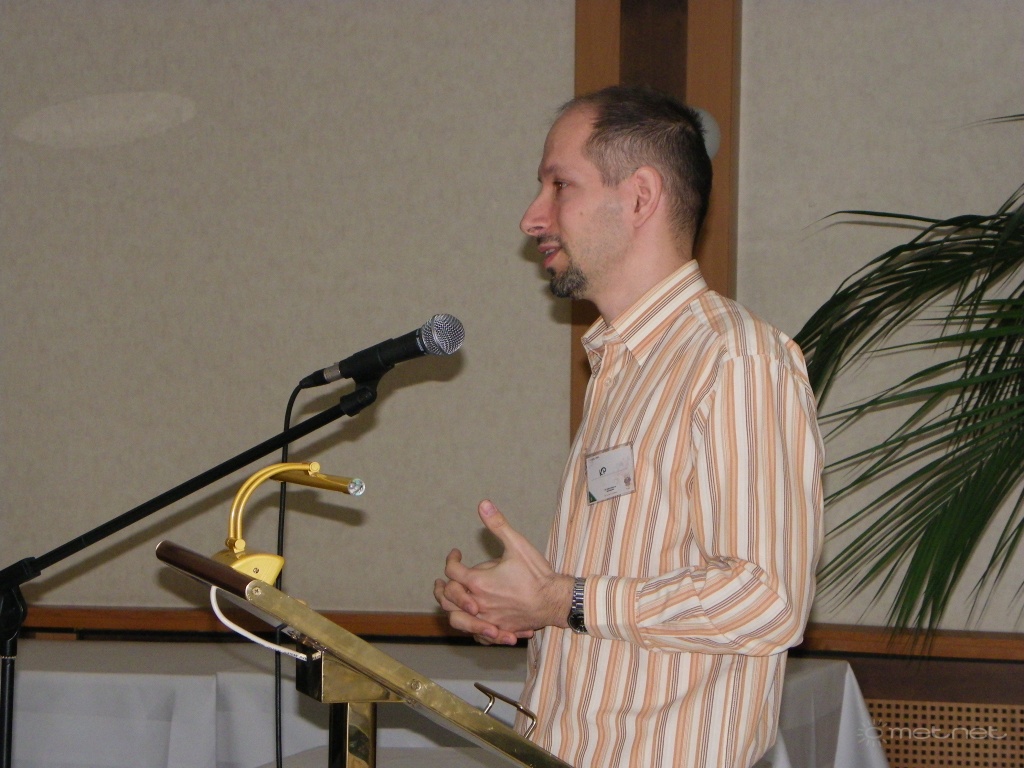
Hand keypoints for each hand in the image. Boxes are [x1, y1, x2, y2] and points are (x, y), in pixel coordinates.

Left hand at [433, 500, 572, 644]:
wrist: (555, 601)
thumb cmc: (537, 574)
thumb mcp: (517, 545)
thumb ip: (498, 525)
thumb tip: (483, 503)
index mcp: (479, 582)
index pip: (452, 571)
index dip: (451, 559)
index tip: (457, 553)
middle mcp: (478, 603)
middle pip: (447, 597)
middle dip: (442, 585)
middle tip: (444, 578)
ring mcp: (487, 619)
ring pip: (456, 618)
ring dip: (450, 607)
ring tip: (451, 598)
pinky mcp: (497, 630)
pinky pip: (474, 632)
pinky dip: (468, 625)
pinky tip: (471, 617)